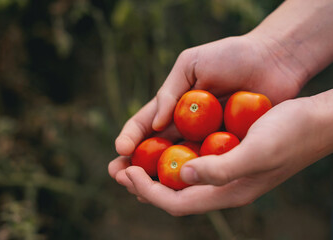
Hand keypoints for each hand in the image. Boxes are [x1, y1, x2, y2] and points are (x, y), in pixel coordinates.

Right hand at [109, 34, 306, 191]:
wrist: (273, 60)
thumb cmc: (231, 55)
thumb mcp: (192, 64)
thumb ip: (170, 92)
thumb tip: (155, 125)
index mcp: (173, 103)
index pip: (144, 124)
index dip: (130, 136)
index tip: (121, 149)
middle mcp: (185, 125)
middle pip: (154, 148)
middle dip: (134, 163)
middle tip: (118, 176)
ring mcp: (205, 138)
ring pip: (177, 162)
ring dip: (158, 177)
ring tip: (140, 189)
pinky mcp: (227, 147)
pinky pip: (207, 165)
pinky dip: (193, 177)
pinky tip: (181, 189)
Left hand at [109, 94, 331, 215]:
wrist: (315, 120)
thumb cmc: (290, 133)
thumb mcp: (257, 152)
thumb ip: (220, 169)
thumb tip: (181, 176)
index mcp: (228, 191)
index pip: (177, 201)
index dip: (148, 190)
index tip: (125, 172)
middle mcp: (222, 185)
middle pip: (173, 193)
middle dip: (142, 183)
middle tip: (116, 169)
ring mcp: (224, 170)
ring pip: (179, 177)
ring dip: (152, 169)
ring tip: (128, 158)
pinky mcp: (226, 154)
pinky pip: (191, 160)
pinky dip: (170, 155)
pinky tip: (160, 143)